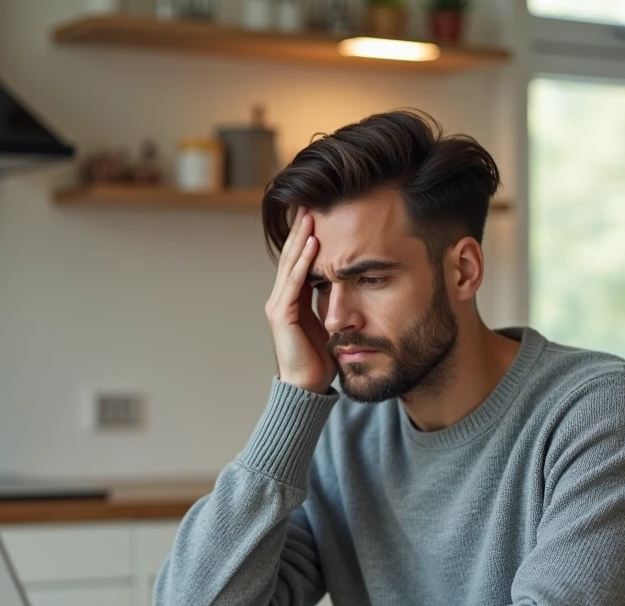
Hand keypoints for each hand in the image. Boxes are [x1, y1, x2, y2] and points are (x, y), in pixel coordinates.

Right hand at [265, 207, 334, 393]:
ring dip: (301, 236)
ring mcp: (278, 305)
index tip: (318, 211)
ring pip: (291, 263)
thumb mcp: (328, 322)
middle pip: (291, 254)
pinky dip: (303, 261)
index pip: (299, 259)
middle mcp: (281, 297)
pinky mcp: (281, 314)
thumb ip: (330, 301)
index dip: (307, 235)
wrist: (307, 386)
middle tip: (311, 199)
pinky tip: (312, 243)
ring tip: (311, 212)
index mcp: (292, 298)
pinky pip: (294, 282)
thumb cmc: (320, 359)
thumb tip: (346, 282)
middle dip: (301, 227)